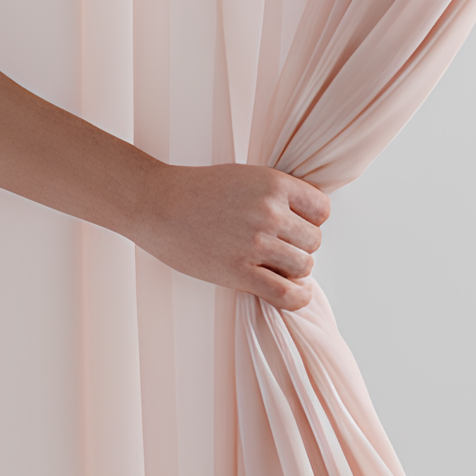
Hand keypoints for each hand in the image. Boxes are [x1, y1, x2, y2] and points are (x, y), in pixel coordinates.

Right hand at [126, 163, 330, 309]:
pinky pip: (287, 294)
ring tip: (270, 263)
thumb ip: (277, 195)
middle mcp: (269, 211)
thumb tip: (308, 222)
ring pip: (304, 266)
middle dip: (298, 246)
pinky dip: (298, 297)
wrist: (154, 204)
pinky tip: (296, 293)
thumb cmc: (198, 191)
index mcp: (274, 184)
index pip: (322, 210)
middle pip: (314, 241)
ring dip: (292, 269)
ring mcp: (255, 243)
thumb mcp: (246, 177)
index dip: (311, 220)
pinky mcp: (239, 271)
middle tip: (275, 247)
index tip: (293, 225)